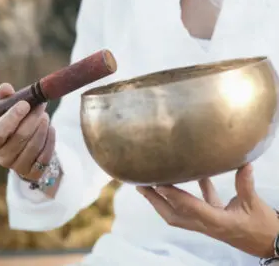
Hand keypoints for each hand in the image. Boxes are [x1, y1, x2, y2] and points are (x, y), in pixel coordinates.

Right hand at [0, 83, 55, 181]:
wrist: (28, 154)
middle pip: (21, 136)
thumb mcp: (10, 116)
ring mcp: (19, 167)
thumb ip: (7, 101)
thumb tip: (5, 87)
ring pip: (34, 145)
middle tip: (42, 106)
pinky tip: (52, 129)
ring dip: (43, 127)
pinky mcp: (34, 172)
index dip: (12, 117)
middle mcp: (3, 157)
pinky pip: (45, 155)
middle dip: (33, 118)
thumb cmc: (17, 129)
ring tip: (45, 116)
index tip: (25, 104)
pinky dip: (50, 140)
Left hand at [137, 164, 278, 258]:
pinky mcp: (209, 219)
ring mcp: (205, 223)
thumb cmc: (262, 227)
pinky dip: (186, 194)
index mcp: (217, 222)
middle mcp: (206, 224)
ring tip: (150, 184)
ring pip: (178, 213)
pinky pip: (193, 206)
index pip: (191, 209)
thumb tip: (243, 163)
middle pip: (173, 215)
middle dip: (155, 201)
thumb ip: (246, 184)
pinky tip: (189, 176)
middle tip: (140, 185)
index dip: (173, 196)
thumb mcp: (254, 205)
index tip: (157, 184)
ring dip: (163, 199)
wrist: (268, 244)